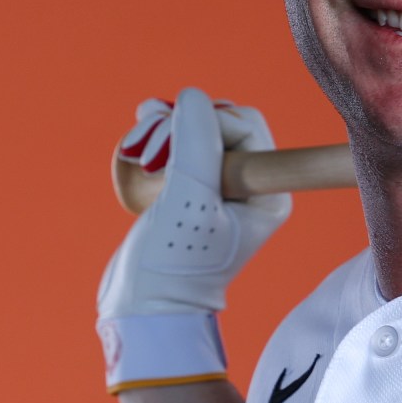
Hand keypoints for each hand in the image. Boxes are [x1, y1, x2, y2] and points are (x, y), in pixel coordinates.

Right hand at [96, 88, 290, 389]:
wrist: (142, 307)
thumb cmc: (174, 262)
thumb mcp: (189, 195)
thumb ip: (196, 139)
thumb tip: (192, 95)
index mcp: (268, 190)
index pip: (244, 123)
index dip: (207, 123)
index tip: (176, 155)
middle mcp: (248, 186)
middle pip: (216, 121)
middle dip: (178, 127)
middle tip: (150, 156)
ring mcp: (214, 187)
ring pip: (188, 129)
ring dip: (157, 133)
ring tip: (138, 159)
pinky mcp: (183, 190)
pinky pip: (168, 145)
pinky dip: (148, 145)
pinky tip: (134, 159)